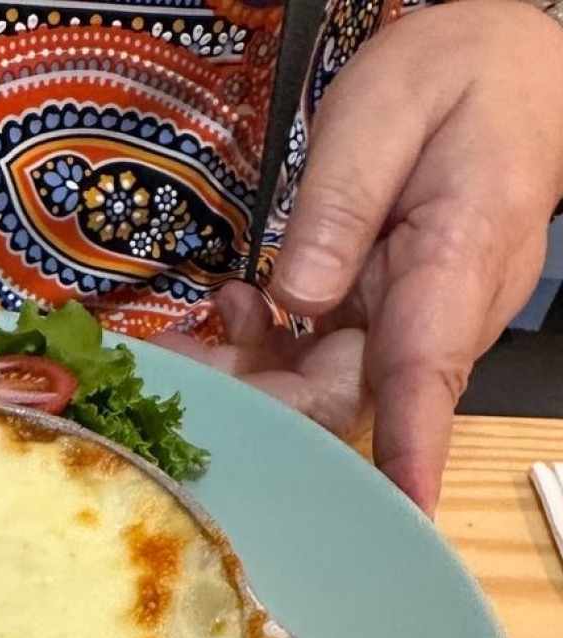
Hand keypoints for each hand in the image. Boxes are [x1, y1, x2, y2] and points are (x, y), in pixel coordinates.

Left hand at [164, 0, 562, 514]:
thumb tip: (297, 298)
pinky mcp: (383, 319)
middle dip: (258, 399)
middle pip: (349, 395)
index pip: (426, 376)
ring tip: (188, 334)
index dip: (405, 454)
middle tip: (178, 363)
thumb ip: (340, 204)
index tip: (394, 516)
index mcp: (455, 262)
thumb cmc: (457, 79)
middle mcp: (440, 313)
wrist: (510, 70)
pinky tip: (231, 308)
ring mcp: (411, 322)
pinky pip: (318, 357)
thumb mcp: (385, 111)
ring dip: (247, 373)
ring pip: (323, 383)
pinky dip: (264, 345)